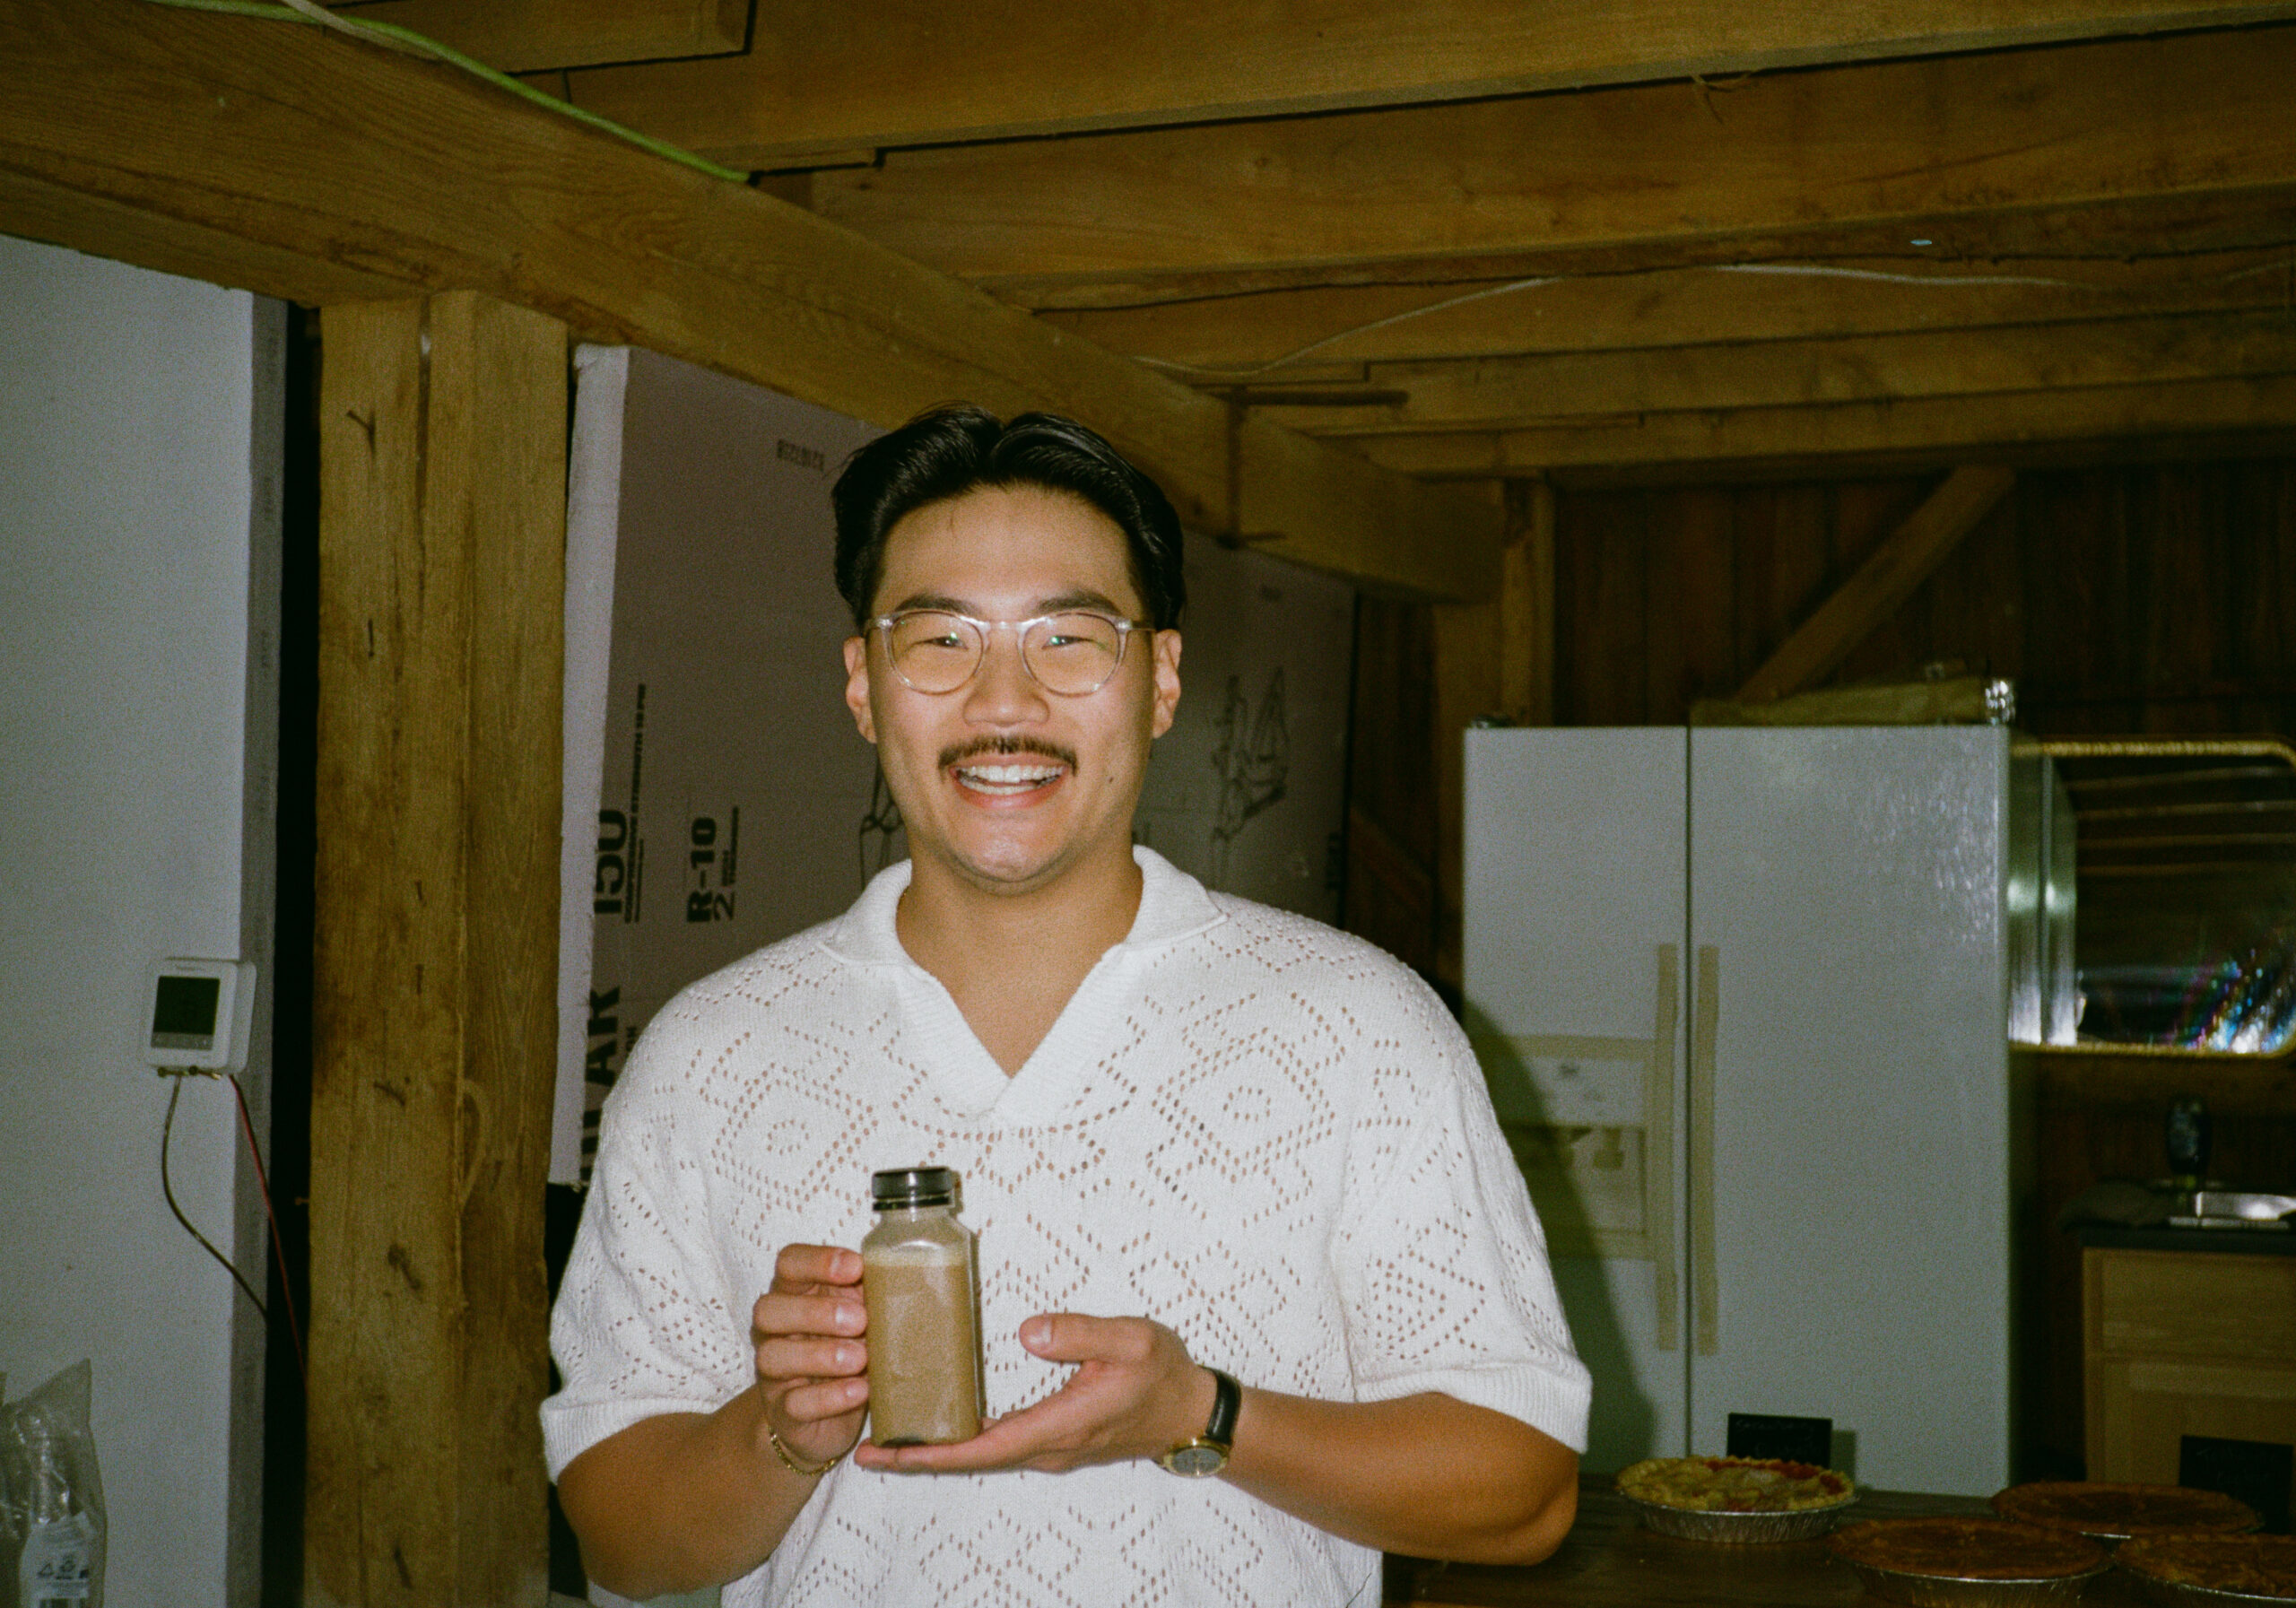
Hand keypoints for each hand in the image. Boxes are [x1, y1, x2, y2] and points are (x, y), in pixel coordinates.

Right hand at [751, 1243, 869, 1469]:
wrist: (827, 1418)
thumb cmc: (848, 1350)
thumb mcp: (861, 1317)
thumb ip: (871, 1295)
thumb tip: (906, 1277)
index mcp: (794, 1295)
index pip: (788, 1263)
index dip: (817, 1261)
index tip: (855, 1268)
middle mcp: (774, 1331)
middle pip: (768, 1309)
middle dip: (815, 1311)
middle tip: (860, 1320)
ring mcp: (773, 1373)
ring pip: (773, 1356)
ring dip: (820, 1354)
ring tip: (860, 1358)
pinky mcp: (783, 1412)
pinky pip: (794, 1403)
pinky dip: (829, 1397)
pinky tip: (859, 1390)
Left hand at [852, 1312, 1213, 1475]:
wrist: (1192, 1411)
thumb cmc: (1163, 1373)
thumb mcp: (1131, 1340)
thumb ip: (1080, 1333)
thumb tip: (1027, 1331)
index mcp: (1060, 1425)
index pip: (982, 1448)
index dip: (932, 1453)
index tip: (887, 1450)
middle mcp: (1048, 1445)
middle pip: (972, 1458)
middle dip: (919, 1457)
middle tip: (866, 1449)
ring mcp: (1052, 1447)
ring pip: (983, 1453)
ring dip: (938, 1449)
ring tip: (891, 1434)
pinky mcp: (1056, 1438)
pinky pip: (998, 1444)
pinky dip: (963, 1438)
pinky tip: (944, 1423)